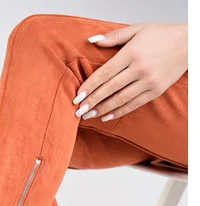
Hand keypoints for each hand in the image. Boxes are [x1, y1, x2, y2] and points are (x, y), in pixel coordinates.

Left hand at [73, 22, 187, 121]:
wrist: (189, 44)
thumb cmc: (162, 34)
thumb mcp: (138, 29)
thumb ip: (114, 36)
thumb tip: (92, 40)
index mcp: (132, 53)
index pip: (105, 73)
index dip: (90, 86)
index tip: (77, 96)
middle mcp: (140, 69)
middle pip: (110, 89)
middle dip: (92, 102)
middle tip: (77, 111)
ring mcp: (148, 82)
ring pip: (120, 99)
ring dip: (102, 109)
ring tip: (88, 116)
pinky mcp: (156, 91)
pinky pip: (134, 105)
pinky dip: (119, 112)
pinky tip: (107, 116)